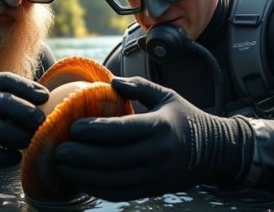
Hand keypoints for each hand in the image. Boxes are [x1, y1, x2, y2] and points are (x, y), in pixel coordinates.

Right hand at [0, 72, 47, 169]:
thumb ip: (2, 93)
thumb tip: (42, 98)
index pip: (7, 81)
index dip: (29, 88)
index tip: (45, 97)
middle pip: (8, 105)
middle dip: (30, 115)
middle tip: (42, 123)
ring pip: (3, 133)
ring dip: (22, 139)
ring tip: (29, 141)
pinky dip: (9, 158)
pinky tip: (14, 157)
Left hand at [55, 76, 252, 201]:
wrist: (216, 151)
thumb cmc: (185, 118)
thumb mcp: (166, 95)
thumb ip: (138, 87)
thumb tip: (110, 81)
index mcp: (159, 127)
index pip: (122, 131)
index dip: (95, 131)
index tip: (72, 127)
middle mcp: (157, 154)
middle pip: (112, 159)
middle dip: (81, 157)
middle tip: (58, 150)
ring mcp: (156, 176)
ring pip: (113, 181)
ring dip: (84, 176)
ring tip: (62, 166)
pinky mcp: (153, 189)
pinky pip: (121, 193)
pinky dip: (98, 189)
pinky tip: (81, 180)